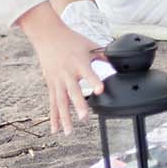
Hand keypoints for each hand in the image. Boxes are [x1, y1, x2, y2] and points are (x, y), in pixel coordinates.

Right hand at [18, 5, 104, 134]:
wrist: (48, 36)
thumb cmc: (71, 40)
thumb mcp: (89, 45)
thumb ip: (104, 55)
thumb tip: (118, 62)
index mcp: (79, 62)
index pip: (88, 73)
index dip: (94, 81)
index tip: (100, 90)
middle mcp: (67, 73)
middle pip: (73, 91)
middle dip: (79, 105)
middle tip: (84, 118)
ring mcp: (57, 80)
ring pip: (60, 102)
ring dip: (65, 118)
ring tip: (69, 132)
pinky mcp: (51, 85)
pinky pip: (52, 103)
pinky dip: (53, 117)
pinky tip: (55, 129)